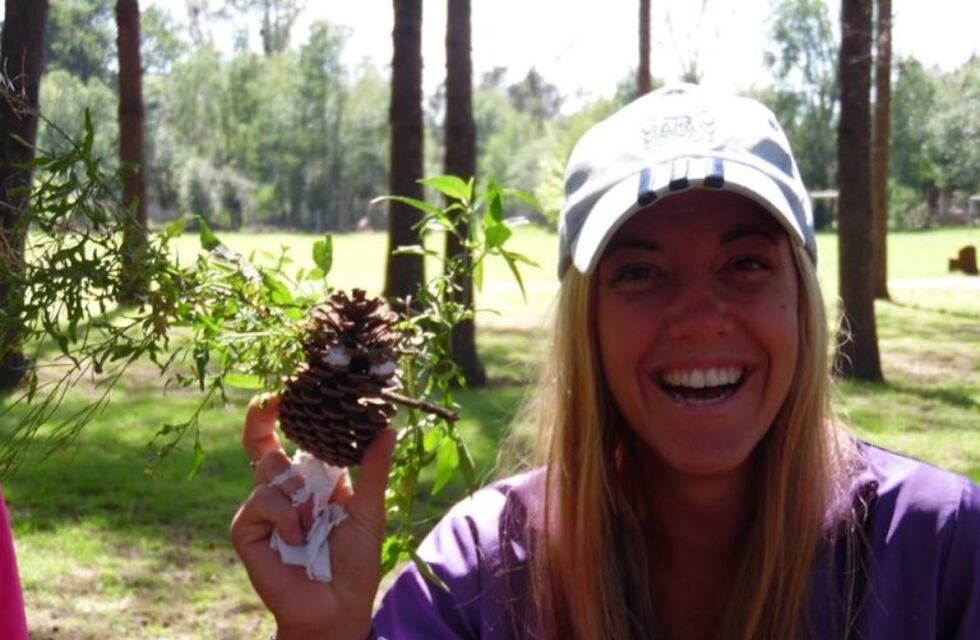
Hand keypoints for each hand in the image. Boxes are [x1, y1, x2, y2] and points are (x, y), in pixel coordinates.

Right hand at [230, 394, 396, 639]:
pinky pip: (262, 501)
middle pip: (268, 449)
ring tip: (314, 523)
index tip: (279, 390)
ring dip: (299, 496)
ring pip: (269, 472)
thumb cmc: (354, 561)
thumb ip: (372, 469)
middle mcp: (281, 492)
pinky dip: (286, 515)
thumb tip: (388, 427)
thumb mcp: (369, 509)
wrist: (337, 605)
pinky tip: (298, 536)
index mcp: (309, 482)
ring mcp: (262, 510)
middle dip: (277, 436)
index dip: (273, 414)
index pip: (283, 439)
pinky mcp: (246, 530)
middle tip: (286, 420)